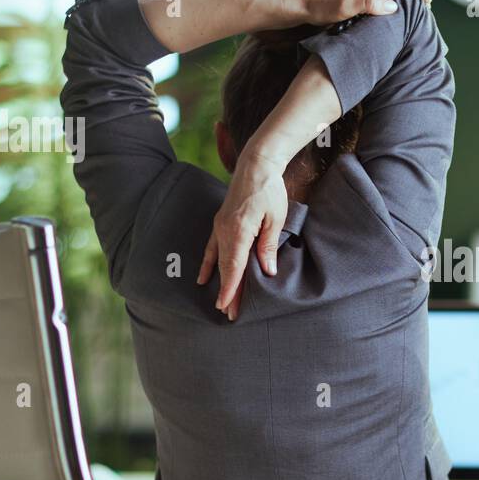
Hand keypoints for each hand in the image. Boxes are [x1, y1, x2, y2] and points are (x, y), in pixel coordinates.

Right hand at [196, 153, 287, 320]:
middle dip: (228, 292)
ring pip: (218, 260)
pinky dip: (207, 263)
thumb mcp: (275, 218)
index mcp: (239, 231)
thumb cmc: (269, 190)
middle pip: (225, 268)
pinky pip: (211, 247)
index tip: (228, 307)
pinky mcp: (220, 222)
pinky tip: (203, 277)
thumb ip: (268, 245)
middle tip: (229, 316)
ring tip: (220, 303)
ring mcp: (220, 226)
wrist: (255, 164)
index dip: (231, 289)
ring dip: (219, 281)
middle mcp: (224, 230)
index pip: (233, 267)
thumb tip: (267, 271)